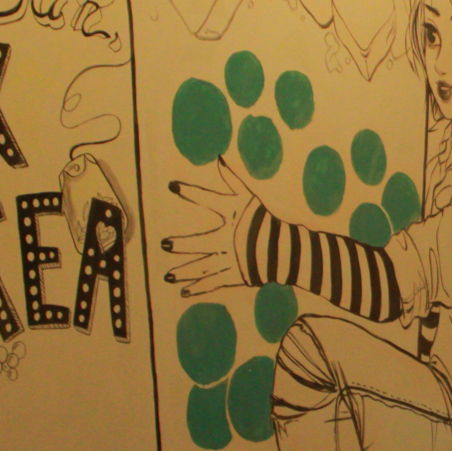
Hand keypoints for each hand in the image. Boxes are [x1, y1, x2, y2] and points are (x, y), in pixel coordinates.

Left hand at [161, 157, 261, 295]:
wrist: (287, 250)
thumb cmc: (264, 220)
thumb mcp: (249, 198)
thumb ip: (232, 180)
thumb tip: (219, 158)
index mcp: (232, 215)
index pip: (208, 200)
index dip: (190, 192)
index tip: (172, 186)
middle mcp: (228, 238)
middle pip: (200, 242)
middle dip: (182, 244)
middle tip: (165, 244)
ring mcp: (231, 259)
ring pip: (203, 266)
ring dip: (184, 272)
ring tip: (167, 276)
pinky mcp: (235, 275)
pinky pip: (213, 282)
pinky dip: (199, 288)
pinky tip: (184, 291)